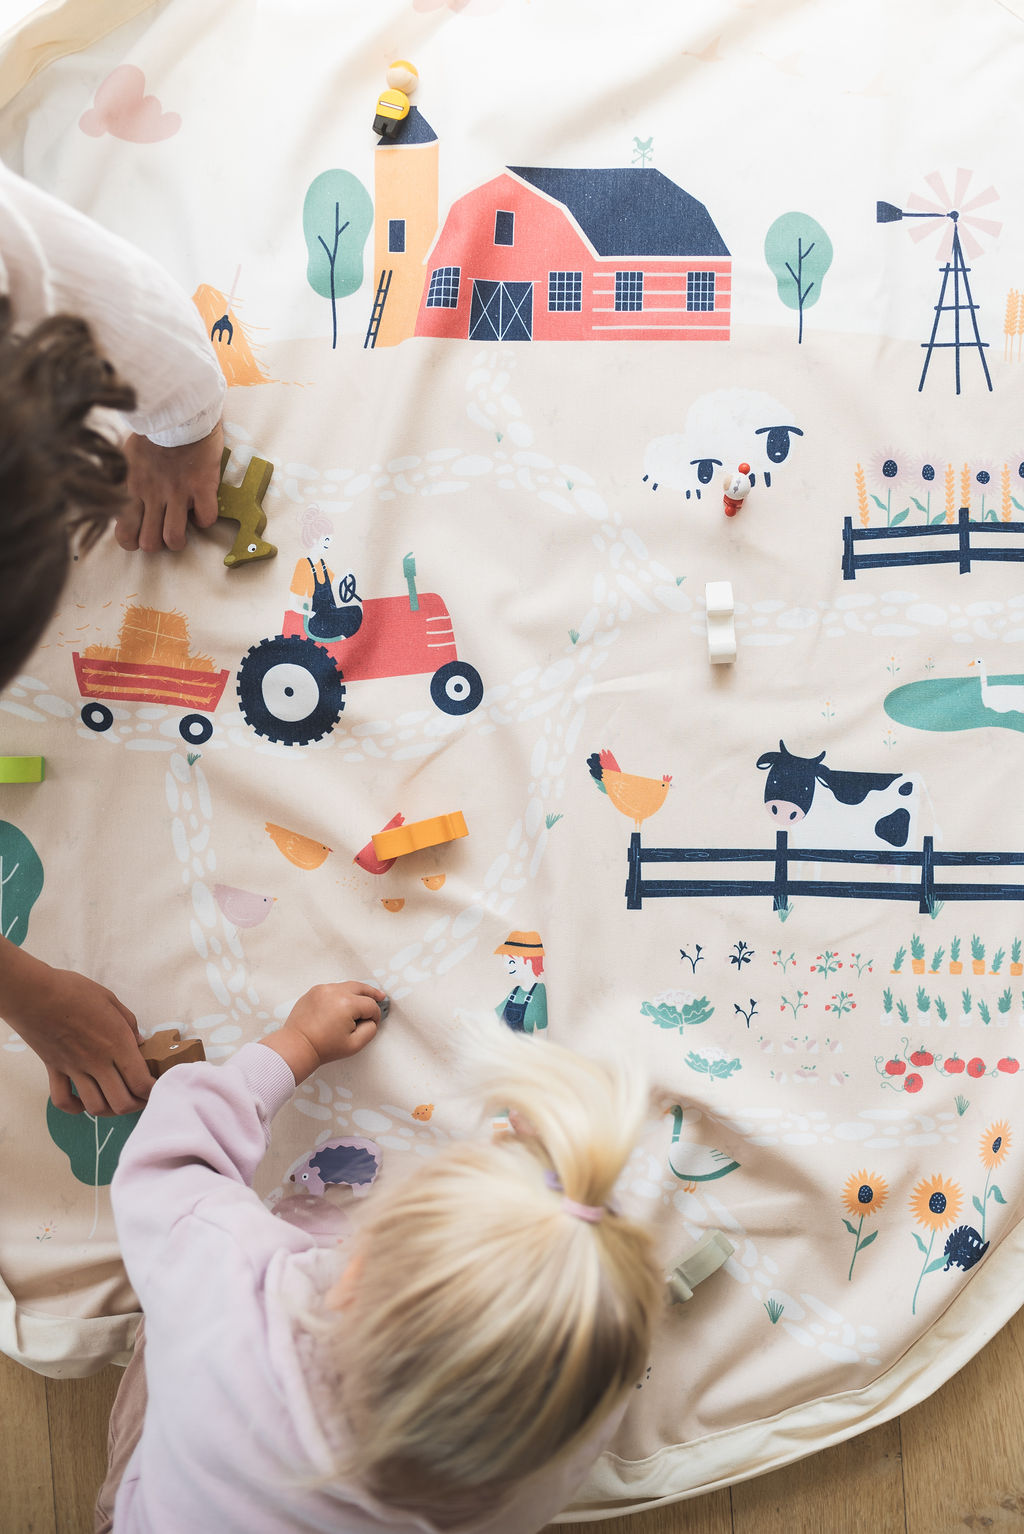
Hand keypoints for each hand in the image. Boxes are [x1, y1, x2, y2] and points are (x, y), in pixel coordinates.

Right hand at [0, 943, 152, 1115]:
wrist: (34, 994)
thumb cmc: (74, 991)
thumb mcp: (110, 999)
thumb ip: (128, 1023)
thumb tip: (139, 1043)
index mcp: (117, 1043)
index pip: (141, 1082)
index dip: (153, 1091)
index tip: (157, 1086)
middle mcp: (98, 1062)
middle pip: (122, 1103)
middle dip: (137, 1105)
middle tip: (141, 1096)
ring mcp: (74, 1069)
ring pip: (96, 1107)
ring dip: (110, 1109)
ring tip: (116, 1099)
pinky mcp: (54, 1071)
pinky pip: (63, 1101)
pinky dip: (75, 1107)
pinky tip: (83, 1100)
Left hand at [118, 420, 223, 551]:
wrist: (180, 408)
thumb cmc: (152, 430)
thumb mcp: (124, 455)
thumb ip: (121, 481)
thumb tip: (118, 499)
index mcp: (131, 488)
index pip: (124, 535)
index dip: (132, 541)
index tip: (141, 529)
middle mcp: (153, 494)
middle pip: (150, 544)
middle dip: (157, 543)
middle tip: (162, 528)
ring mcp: (179, 491)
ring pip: (175, 539)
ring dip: (179, 538)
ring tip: (182, 524)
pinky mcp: (203, 485)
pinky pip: (207, 519)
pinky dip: (205, 519)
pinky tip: (200, 507)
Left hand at [264, 982, 386, 1083]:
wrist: (297, 1046)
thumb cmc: (323, 1048)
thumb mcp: (355, 1045)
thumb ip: (370, 1030)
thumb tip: (371, 1020)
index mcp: (347, 1004)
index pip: (370, 1005)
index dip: (375, 1016)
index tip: (373, 1024)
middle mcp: (335, 991)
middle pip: (361, 987)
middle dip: (372, 994)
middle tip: (381, 997)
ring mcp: (322, 989)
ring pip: (347, 986)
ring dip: (356, 993)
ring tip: (364, 998)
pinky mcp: (314, 991)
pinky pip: (333, 988)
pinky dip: (341, 993)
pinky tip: (344, 1002)